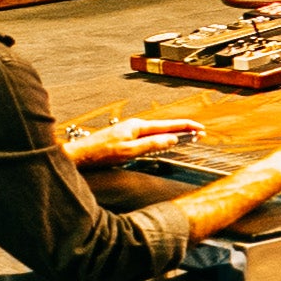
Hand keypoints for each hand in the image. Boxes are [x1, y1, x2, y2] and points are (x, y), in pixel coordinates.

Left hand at [66, 111, 203, 160]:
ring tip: (185, 138)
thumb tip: (172, 139)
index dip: (186, 127)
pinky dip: (160, 138)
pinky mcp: (125, 137)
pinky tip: (162, 142)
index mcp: (138, 126)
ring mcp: (130, 131)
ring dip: (172, 134)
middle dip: (183, 130)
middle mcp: (135, 126)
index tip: (200, 129)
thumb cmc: (100, 153)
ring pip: (157, 132)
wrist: (79, 155)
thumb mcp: (130, 151)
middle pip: (165, 127)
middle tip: (198, 134)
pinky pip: (148, 136)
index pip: (168, 125)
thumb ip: (152, 144)